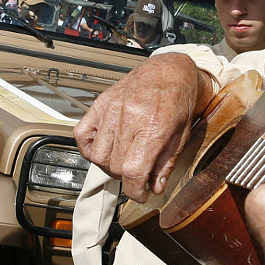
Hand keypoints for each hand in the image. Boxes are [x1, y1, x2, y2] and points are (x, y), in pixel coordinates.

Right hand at [73, 53, 213, 200]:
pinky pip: (82, 134)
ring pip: (98, 155)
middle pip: (115, 165)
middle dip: (127, 178)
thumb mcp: (181, 135)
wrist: (169, 70)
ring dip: (109, 165)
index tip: (141, 194)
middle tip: (138, 174)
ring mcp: (111, 109)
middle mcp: (129, 117)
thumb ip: (166, 164)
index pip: (133, 170)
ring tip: (122, 161)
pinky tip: (105, 148)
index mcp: (154, 127)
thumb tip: (155, 188)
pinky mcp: (100, 103)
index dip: (135, 190)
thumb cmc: (178, 99)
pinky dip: (89, 148)